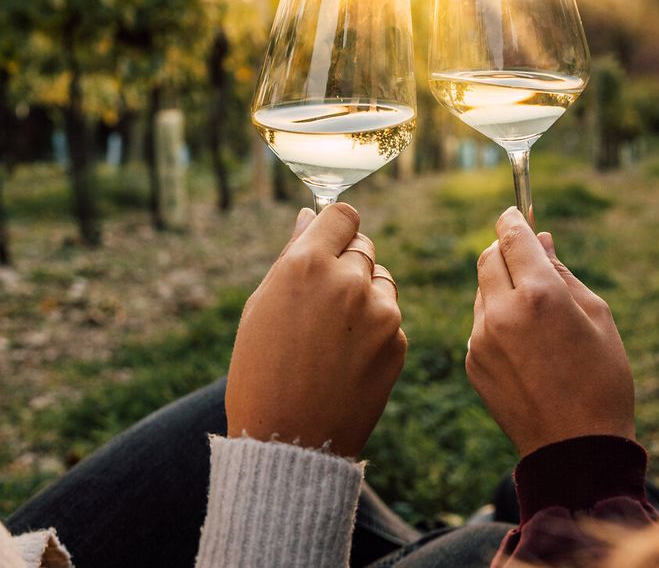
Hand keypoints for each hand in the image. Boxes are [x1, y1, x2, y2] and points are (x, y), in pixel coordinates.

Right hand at [226, 203, 405, 457]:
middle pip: (364, 246)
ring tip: (332, 335)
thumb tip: (310, 216)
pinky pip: (390, 318)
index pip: (343, 215)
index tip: (328, 242)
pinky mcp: (398, 342)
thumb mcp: (262, 306)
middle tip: (322, 301)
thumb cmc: (260, 371)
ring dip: (364, 294)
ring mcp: (380, 312)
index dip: (335, 227)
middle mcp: (348, 280)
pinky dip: (375, 329)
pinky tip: (347, 359)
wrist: (289, 443)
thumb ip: (292, 254)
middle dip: (347, 262)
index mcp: (307, 265)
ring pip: (381, 280)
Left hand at [466, 207, 634, 457]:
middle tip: (523, 255)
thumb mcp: (597, 317)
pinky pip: (479, 323)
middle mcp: (502, 311)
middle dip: (503, 249)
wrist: (576, 450)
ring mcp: (481, 338)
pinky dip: (495, 319)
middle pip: (487, 257)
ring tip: (535, 313)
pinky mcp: (471, 361)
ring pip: (481, 291)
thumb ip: (562, 272)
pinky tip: (524, 345)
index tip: (514, 213)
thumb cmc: (601, 380)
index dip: (512, 219)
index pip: (511, 236)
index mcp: (539, 294)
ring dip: (500, 287)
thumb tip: (540, 239)